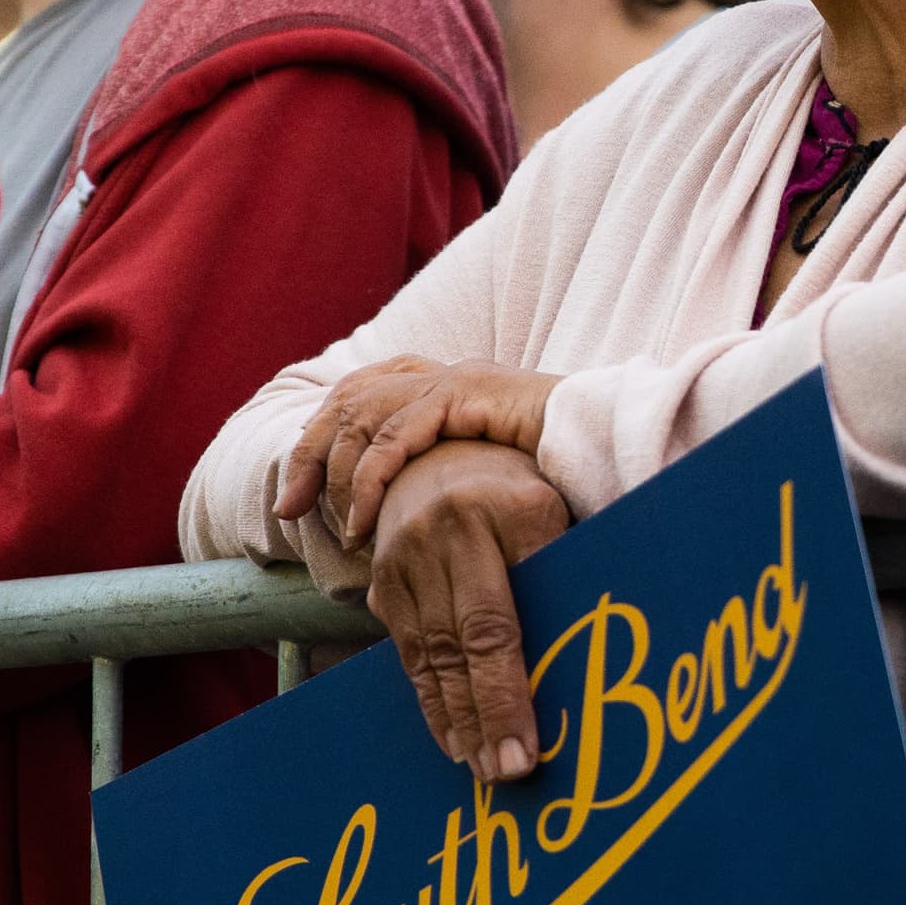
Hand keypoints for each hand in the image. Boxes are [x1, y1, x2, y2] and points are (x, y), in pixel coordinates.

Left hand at [273, 357, 563, 548]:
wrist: (614, 439)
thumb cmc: (563, 468)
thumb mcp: (491, 477)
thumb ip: (450, 486)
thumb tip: (411, 531)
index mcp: (444, 385)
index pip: (358, 397)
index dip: (319, 441)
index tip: (297, 498)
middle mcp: (443, 373)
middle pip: (348, 398)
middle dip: (310, 455)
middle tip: (291, 510)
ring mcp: (454, 377)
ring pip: (362, 414)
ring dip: (338, 474)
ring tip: (339, 526)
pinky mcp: (468, 392)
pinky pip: (398, 434)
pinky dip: (372, 480)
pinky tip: (366, 520)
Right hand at [366, 441, 572, 779]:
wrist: (441, 449)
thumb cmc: (526, 491)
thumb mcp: (562, 510)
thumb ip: (572, 569)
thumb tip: (599, 654)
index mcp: (512, 506)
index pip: (512, 615)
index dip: (517, 686)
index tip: (533, 745)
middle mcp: (448, 527)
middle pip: (469, 639)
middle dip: (489, 713)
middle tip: (508, 774)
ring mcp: (406, 554)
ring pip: (433, 653)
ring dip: (458, 720)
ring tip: (483, 770)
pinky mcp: (382, 580)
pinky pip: (408, 652)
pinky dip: (431, 700)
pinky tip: (454, 741)